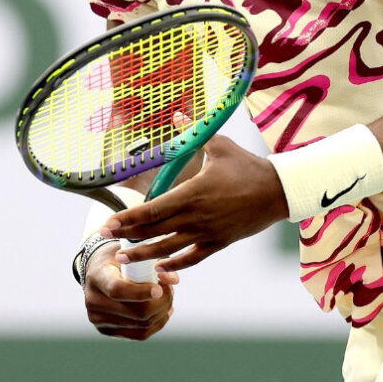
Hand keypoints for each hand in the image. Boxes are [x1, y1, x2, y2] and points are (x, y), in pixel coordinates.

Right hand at [82, 240, 178, 340]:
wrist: (98, 270)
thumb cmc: (120, 256)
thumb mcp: (133, 250)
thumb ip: (154, 260)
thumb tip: (173, 280)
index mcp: (98, 275)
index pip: (117, 290)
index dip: (140, 292)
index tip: (159, 288)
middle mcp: (94, 300)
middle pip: (134, 312)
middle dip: (160, 302)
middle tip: (170, 289)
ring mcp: (98, 318)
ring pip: (141, 325)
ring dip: (161, 312)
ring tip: (167, 297)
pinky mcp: (106, 330)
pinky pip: (140, 334)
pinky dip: (157, 324)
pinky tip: (163, 311)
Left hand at [103, 132, 288, 272]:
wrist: (277, 191)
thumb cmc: (247, 166)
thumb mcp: (220, 145)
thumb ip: (194, 131)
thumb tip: (176, 114)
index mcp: (192, 193)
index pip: (152, 209)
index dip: (127, 217)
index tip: (108, 222)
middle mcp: (196, 216)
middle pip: (154, 231)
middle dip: (127, 235)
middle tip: (104, 237)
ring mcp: (207, 233)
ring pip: (168, 248)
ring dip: (143, 254)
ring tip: (122, 257)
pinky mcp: (219, 242)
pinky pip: (193, 258)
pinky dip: (175, 265)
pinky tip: (160, 267)